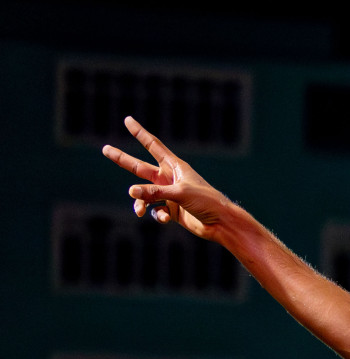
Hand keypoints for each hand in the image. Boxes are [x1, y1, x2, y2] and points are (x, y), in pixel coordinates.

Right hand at [101, 117, 234, 241]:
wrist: (221, 223)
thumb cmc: (206, 202)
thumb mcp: (180, 194)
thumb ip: (154, 192)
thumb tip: (131, 192)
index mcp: (175, 167)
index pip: (153, 146)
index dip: (140, 133)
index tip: (128, 120)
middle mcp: (169, 178)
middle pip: (140, 168)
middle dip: (122, 159)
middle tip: (105, 148)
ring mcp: (169, 195)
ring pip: (144, 195)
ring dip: (140, 203)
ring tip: (139, 211)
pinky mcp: (171, 210)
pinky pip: (155, 211)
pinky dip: (156, 215)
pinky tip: (165, 219)